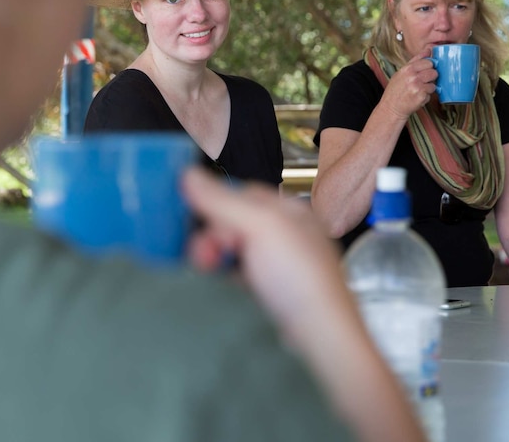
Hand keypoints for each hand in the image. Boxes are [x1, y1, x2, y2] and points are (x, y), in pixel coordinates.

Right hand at [181, 167, 346, 335]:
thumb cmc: (297, 275)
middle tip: (204, 255)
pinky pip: (240, 269)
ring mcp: (280, 259)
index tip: (194, 219)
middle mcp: (285, 229)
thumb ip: (222, 201)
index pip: (241, 192)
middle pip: (234, 220)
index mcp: (288, 208)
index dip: (215, 204)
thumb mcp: (259, 227)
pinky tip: (223, 280)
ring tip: (209, 268)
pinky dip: (226, 271)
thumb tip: (188, 174)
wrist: (321, 333)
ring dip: (216, 254)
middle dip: (213, 234)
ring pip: (235, 246)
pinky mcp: (272, 286)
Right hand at [380, 52, 437, 119]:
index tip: (425, 71)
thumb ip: (416, 61)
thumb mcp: (402, 72)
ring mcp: (418, 86)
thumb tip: (428, 50)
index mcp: (408, 68)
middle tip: (422, 82)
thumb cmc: (396, 90)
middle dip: (430, 77)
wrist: (391, 108)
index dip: (428, 67)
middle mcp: (413, 76)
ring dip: (429, 87)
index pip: (428, 61)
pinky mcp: (422, 96)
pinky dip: (426, 96)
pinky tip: (418, 97)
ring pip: (434, 83)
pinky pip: (432, 93)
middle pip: (433, 71)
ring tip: (419, 90)